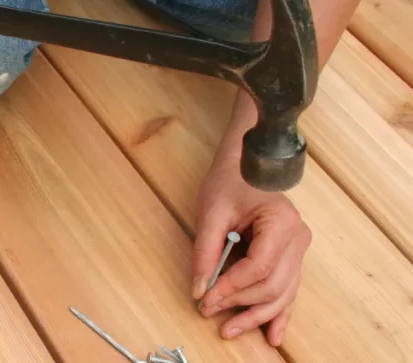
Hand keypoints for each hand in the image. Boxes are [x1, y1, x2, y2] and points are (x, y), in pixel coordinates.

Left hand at [191, 154, 311, 346]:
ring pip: (283, 293)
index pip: (259, 267)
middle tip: (209, 312)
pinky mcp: (292, 256)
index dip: (232, 288)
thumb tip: (200, 289)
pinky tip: (272, 335)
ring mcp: (298, 249)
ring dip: (257, 315)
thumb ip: (206, 252)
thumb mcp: (211, 213)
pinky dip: (279, 313)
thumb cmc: (231, 181)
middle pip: (273, 285)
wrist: (249, 164)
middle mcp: (298, 238)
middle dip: (241, 304)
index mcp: (281, 223)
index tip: (206, 299)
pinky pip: (288, 289)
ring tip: (231, 330)